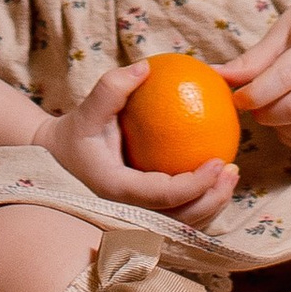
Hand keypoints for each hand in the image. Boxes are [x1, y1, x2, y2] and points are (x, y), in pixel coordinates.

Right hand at [47, 69, 238, 228]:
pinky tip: (216, 178)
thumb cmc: (74, 134)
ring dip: (212, 204)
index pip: (164, 195)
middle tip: (232, 170)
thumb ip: (112, 88)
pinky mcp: (145, 216)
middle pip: (181, 219)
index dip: (195, 184)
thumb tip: (146, 67)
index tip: (219, 160)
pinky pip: (179, 215)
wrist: (58, 160)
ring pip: (183, 224)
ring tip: (231, 176)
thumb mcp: (86, 110)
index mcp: (118, 192)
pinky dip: (201, 202)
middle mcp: (130, 213)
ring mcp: (138, 219)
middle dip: (212, 199)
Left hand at [221, 1, 290, 156]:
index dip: (255, 94)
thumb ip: (253, 58)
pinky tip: (285, 123)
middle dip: (264, 113)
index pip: (284, 79)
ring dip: (279, 129)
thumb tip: (216, 74)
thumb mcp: (281, 31)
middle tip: (252, 105)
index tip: (237, 98)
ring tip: (269, 111)